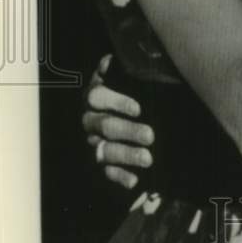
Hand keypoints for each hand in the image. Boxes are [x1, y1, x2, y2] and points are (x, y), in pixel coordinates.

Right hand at [82, 55, 153, 189]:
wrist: (129, 112)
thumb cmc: (132, 89)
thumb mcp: (128, 77)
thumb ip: (120, 70)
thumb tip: (110, 61)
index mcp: (96, 94)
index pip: (99, 96)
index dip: (117, 102)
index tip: (139, 109)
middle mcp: (90, 119)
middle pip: (104, 125)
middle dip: (128, 131)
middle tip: (150, 136)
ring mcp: (93, 142)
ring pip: (105, 150)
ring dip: (126, 155)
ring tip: (148, 158)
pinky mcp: (100, 162)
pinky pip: (106, 171)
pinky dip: (119, 176)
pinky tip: (134, 181)